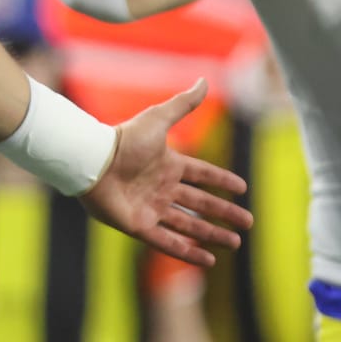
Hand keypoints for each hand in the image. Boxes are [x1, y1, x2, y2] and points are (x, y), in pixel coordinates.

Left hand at [79, 78, 251, 266]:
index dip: (222, 181)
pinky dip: (188, 252)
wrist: (93, 162)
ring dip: (211, 235)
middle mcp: (161, 188)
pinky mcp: (139, 226)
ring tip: (234, 243)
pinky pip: (167, 243)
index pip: (202, 175)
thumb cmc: (124, 140)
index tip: (242, 188)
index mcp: (167, 164)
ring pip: (188, 225)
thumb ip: (183, 104)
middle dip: (223, 213)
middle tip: (247, 223)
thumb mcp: (159, 119)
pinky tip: (207, 260)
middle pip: (200, 203)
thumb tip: (205, 80)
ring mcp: (150, 208)